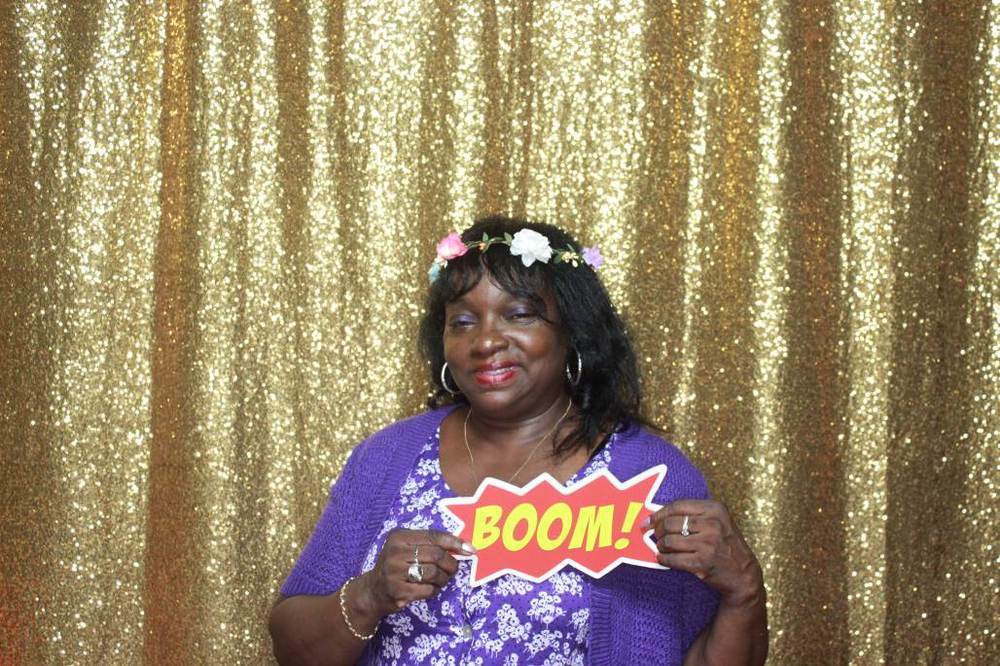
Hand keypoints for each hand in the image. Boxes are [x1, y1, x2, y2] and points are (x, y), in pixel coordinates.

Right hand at [356, 529, 474, 618]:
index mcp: (399, 536)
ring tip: (440, 580)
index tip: (470, 549)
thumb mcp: (408, 548)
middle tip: (452, 570)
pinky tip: (429, 589)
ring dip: (443, 579)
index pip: (434, 536)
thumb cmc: (397, 566)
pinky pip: (428, 590)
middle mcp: (395, 551)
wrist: (373, 591)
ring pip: (434, 573)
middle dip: (450, 564)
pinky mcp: (397, 590)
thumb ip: (430, 544)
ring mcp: (394, 571)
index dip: (455, 542)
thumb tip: (463, 546)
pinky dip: (434, 590)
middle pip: (436, 555)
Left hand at [645, 500, 763, 608]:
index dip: (659, 513)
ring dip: (661, 546)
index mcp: (715, 509)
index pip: (678, 506)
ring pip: (669, 541)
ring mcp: (708, 543)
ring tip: (662, 548)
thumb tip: (659, 514)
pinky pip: (673, 559)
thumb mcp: (717, 521)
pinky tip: (663, 559)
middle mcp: (712, 524)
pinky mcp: (702, 562)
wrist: (743, 574)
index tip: (648, 519)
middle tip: (656, 536)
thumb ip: (694, 515)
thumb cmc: (725, 545)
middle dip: (658, 531)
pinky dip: (664, 560)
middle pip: (670, 523)